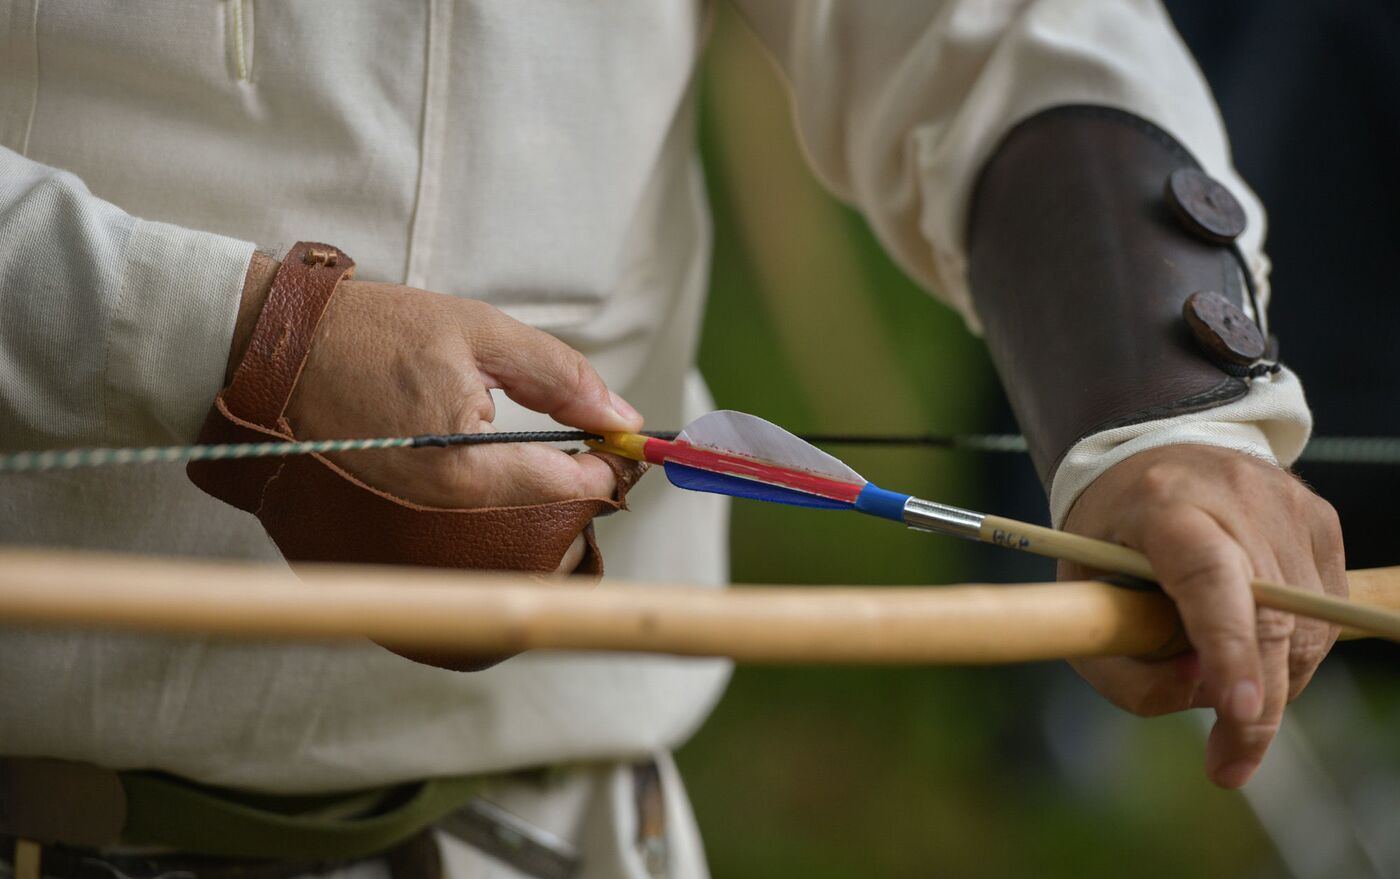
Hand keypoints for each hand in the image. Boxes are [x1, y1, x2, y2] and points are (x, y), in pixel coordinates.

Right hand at [230, 256, 642, 571]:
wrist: (267, 347)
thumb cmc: (369, 331)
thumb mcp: (480, 332)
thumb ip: (560, 377)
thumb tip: (624, 416)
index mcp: (466, 470)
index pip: (572, 487)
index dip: (612, 461)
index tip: (625, 437)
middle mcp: (440, 512)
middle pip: (542, 512)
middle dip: (574, 475)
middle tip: (584, 434)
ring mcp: (410, 522)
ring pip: (504, 517)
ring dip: (533, 483)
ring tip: (535, 440)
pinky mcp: (387, 519)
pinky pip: (461, 516)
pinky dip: (488, 490)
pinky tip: (483, 453)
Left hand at [1060, 444, 1344, 787]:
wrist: (1152, 455)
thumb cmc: (1108, 538)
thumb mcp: (1081, 598)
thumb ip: (1126, 665)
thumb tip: (1204, 698)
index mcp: (1161, 505)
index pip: (1206, 576)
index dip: (1226, 646)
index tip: (1236, 709)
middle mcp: (1235, 498)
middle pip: (1269, 615)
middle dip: (1257, 705)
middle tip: (1228, 762)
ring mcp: (1288, 507)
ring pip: (1307, 627)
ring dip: (1273, 682)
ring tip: (1225, 687)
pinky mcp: (1321, 522)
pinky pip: (1322, 615)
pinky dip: (1290, 650)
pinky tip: (1249, 645)